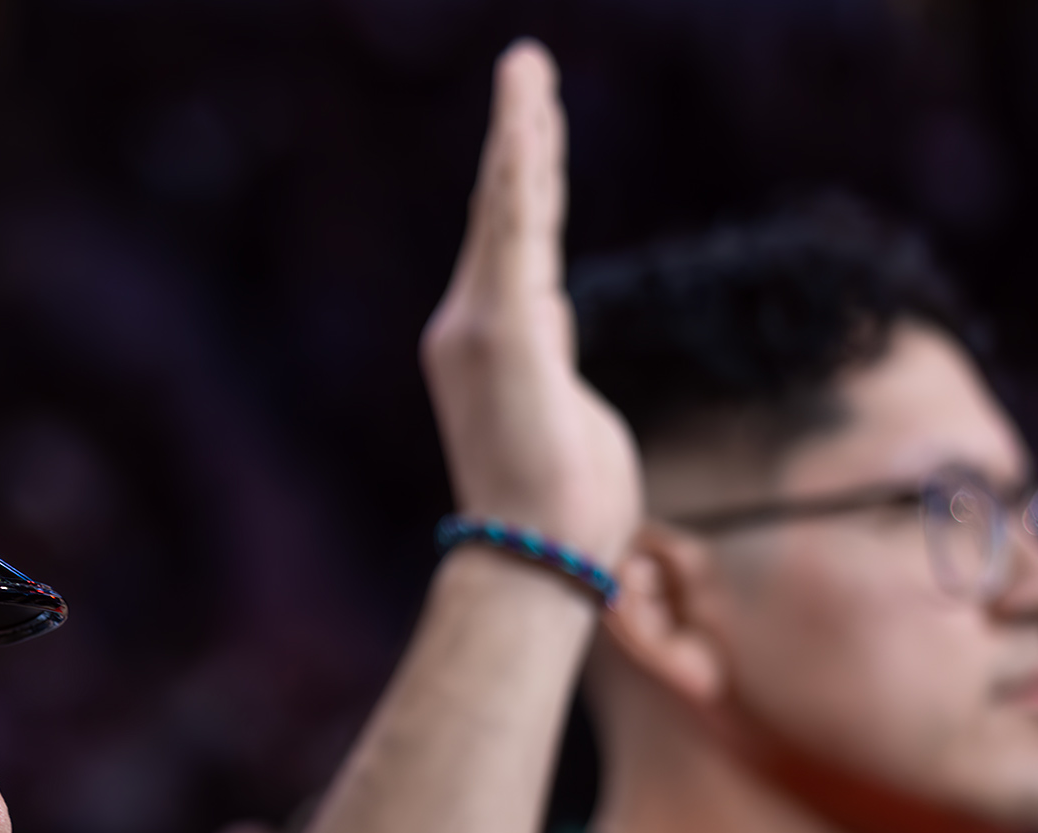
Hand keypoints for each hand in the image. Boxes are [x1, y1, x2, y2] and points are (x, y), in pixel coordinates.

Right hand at [420, 40, 641, 565]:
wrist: (532, 561)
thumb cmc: (561, 518)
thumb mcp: (567, 420)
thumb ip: (558, 368)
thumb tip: (554, 337)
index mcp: (494, 348)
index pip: (515, 247)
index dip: (525, 185)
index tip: (537, 130)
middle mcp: (469, 327)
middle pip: (504, 214)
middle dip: (519, 137)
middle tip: (527, 67)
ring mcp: (481, 325)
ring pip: (506, 207)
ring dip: (520, 132)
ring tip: (527, 67)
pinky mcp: (504, 326)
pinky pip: (512, 228)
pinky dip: (519, 167)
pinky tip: (528, 117)